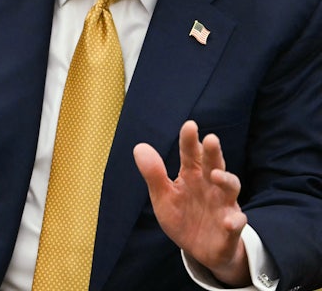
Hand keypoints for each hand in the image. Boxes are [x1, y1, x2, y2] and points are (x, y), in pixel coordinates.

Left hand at [133, 120, 249, 286]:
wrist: (199, 250)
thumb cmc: (182, 217)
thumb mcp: (163, 197)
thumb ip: (154, 174)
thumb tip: (139, 146)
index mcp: (191, 176)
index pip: (191, 154)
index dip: (190, 140)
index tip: (189, 125)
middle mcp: (210, 186)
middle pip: (214, 164)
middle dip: (213, 152)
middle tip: (210, 139)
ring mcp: (222, 205)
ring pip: (231, 188)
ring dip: (226, 180)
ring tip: (216, 175)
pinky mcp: (230, 228)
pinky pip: (236, 223)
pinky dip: (235, 221)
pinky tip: (229, 221)